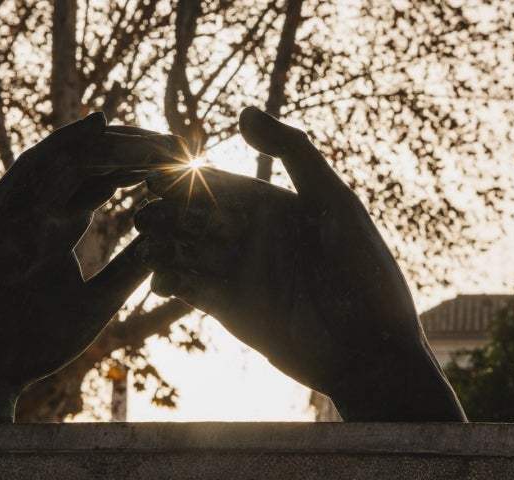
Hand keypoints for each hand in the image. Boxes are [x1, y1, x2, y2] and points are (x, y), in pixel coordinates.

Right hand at [0, 113, 181, 421]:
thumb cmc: (34, 339)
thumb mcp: (97, 299)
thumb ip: (129, 268)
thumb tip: (170, 242)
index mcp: (60, 225)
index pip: (105, 180)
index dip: (143, 165)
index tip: (183, 161)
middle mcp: (41, 207)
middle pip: (92, 161)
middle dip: (135, 148)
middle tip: (180, 143)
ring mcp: (18, 206)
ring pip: (68, 156)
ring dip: (112, 141)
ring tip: (154, 134)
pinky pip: (35, 166)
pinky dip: (66, 143)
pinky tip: (101, 126)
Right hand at [134, 107, 465, 420]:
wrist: (369, 348)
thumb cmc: (361, 270)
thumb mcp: (333, 201)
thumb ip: (292, 152)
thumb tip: (244, 111)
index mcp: (276, 207)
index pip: (222, 185)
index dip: (189, 179)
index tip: (155, 175)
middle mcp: (254, 237)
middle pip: (199, 217)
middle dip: (171, 215)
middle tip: (143, 214)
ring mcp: (240, 274)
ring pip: (190, 252)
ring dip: (165, 247)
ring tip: (146, 245)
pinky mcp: (231, 309)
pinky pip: (192, 289)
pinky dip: (172, 281)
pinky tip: (158, 277)